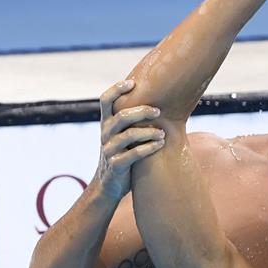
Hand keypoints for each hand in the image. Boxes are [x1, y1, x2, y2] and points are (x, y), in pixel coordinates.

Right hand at [96, 79, 164, 199]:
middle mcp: (105, 134)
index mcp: (106, 123)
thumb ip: (132, 120)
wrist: (109, 184)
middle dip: (141, 111)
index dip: (116, 89)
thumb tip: (157, 99)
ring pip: (128, 135)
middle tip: (158, 111)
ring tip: (163, 133)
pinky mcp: (116, 165)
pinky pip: (134, 154)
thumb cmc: (123, 153)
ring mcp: (109, 150)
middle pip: (121, 116)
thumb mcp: (123, 134)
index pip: (105, 100)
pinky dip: (149, 147)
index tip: (133, 83)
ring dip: (149, 132)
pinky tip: (161, 144)